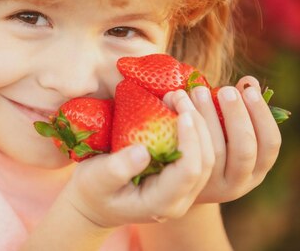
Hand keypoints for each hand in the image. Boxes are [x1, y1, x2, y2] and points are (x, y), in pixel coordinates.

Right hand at [62, 109, 214, 227]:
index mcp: (160, 204)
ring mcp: (184, 191)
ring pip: (208, 156)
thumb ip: (116, 169)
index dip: (190, 141)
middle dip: (199, 126)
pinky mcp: (182, 178)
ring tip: (181, 96)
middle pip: (205, 162)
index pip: (189, 171)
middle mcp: (179, 200)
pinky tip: (181, 107)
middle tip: (181, 95)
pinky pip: (199, 152)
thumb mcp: (95, 179)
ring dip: (200, 124)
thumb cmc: (92, 189)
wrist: (94, 202)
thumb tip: (142, 151)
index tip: (182, 113)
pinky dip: (194, 128)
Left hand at [165, 76, 281, 203]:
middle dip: (237, 115)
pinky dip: (189, 129)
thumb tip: (249, 81)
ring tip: (198, 90)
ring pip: (217, 151)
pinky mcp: (190, 184)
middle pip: (245, 148)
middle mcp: (240, 182)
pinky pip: (193, 154)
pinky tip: (181, 108)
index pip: (270, 143)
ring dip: (209, 116)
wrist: (178, 184)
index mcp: (257, 168)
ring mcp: (215, 186)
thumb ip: (240, 108)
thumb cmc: (209, 146)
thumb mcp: (227, 131)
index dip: (262, 115)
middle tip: (226, 89)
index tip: (249, 89)